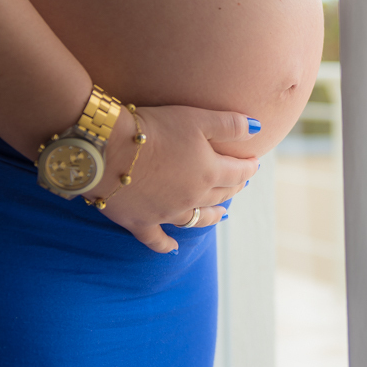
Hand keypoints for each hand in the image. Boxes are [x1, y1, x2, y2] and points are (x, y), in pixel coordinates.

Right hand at [95, 105, 260, 252]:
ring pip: (196, 218)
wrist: (108, 148)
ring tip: (220, 214)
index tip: (254, 163)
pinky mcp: (140, 222)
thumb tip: (258, 128)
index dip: (249, 167)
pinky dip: (165, 245)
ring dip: (211, 216)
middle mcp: (192, 197)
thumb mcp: (197, 118)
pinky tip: (172, 248)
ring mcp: (166, 213)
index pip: (238, 173)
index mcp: (209, 173)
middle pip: (220, 195)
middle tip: (239, 182)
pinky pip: (156, 240)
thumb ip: (231, 124)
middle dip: (233, 188)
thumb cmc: (155, 128)